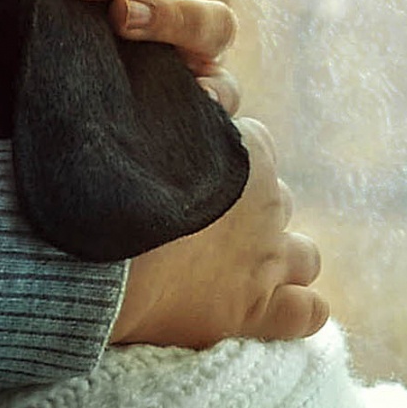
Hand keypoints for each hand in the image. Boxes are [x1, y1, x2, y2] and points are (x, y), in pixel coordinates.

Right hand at [109, 120, 327, 348]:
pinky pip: (309, 312)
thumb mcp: (139, 119)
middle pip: (278, 202)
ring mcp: (266, 261)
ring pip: (304, 257)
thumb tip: (192, 95)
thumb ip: (173, 110)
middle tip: (200, 226)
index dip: (222, 158)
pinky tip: (274, 310)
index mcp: (248, 148)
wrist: (98, 252)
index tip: (188, 172)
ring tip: (237, 269)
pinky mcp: (256, 313)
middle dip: (250, 212)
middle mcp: (268, 204)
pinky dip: (298, 309)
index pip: (256, 142)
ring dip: (279, 258)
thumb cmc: (107, 183)